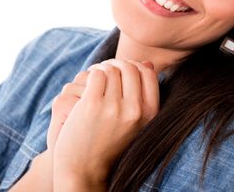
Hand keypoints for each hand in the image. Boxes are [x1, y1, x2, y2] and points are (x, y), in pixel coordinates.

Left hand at [52, 59, 159, 188]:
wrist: (84, 170)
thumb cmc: (110, 142)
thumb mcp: (136, 122)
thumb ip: (144, 93)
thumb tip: (148, 63)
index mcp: (150, 114)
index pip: (148, 73)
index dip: (135, 66)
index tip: (124, 70)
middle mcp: (135, 110)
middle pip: (129, 67)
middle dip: (117, 64)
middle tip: (106, 70)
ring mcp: (113, 107)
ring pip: (111, 69)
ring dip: (102, 69)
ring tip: (96, 77)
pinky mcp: (92, 104)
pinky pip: (96, 74)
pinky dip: (91, 74)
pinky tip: (88, 84)